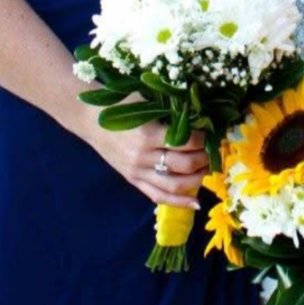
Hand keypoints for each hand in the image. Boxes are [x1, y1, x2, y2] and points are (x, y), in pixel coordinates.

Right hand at [80, 113, 207, 209]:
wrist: (90, 119)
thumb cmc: (120, 103)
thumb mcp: (145, 101)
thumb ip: (169, 111)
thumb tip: (199, 115)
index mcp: (148, 134)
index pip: (185, 142)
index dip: (202, 139)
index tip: (211, 133)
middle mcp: (143, 156)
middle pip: (183, 165)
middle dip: (203, 159)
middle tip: (213, 151)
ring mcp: (137, 171)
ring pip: (174, 185)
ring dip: (196, 179)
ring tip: (207, 170)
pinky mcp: (133, 180)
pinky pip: (158, 196)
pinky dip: (179, 201)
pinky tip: (196, 203)